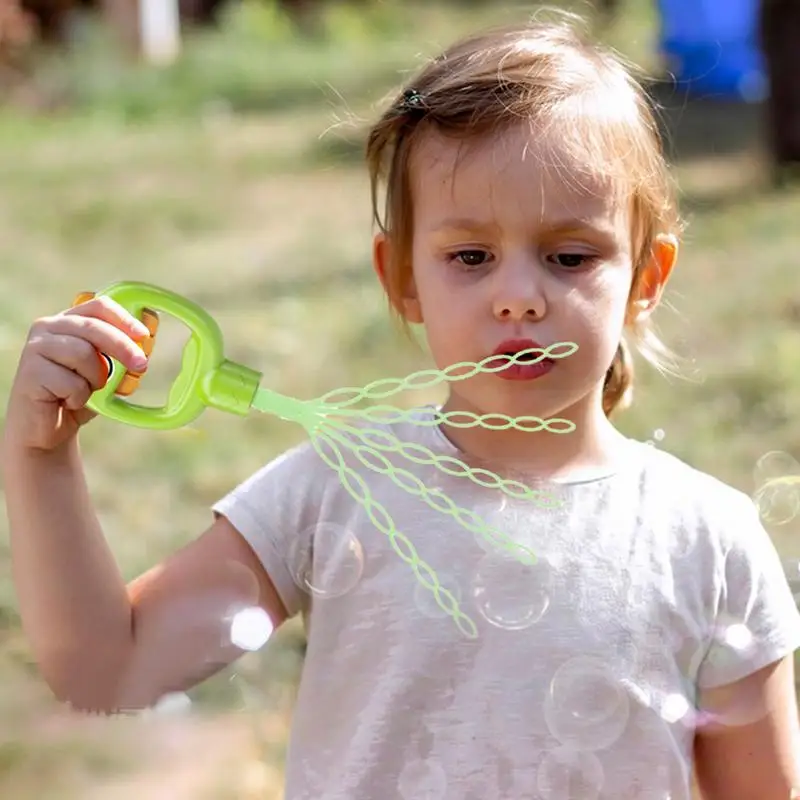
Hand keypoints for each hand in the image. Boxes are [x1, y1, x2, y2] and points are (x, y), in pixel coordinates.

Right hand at [4, 294, 150, 451]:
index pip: (98, 307)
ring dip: (96, 379)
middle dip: (123, 346)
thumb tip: (148, 336)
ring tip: (87, 391)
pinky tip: (68, 402)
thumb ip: (121, 354)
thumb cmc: (78, 395)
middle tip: (141, 365)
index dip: (124, 319)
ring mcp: (35, 348)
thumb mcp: (106, 371)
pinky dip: (79, 397)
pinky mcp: (30, 372)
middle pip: (94, 327)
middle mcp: (48, 328)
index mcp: (68, 321)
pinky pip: (71, 382)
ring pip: (83, 353)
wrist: (47, 430)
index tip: (144, 336)